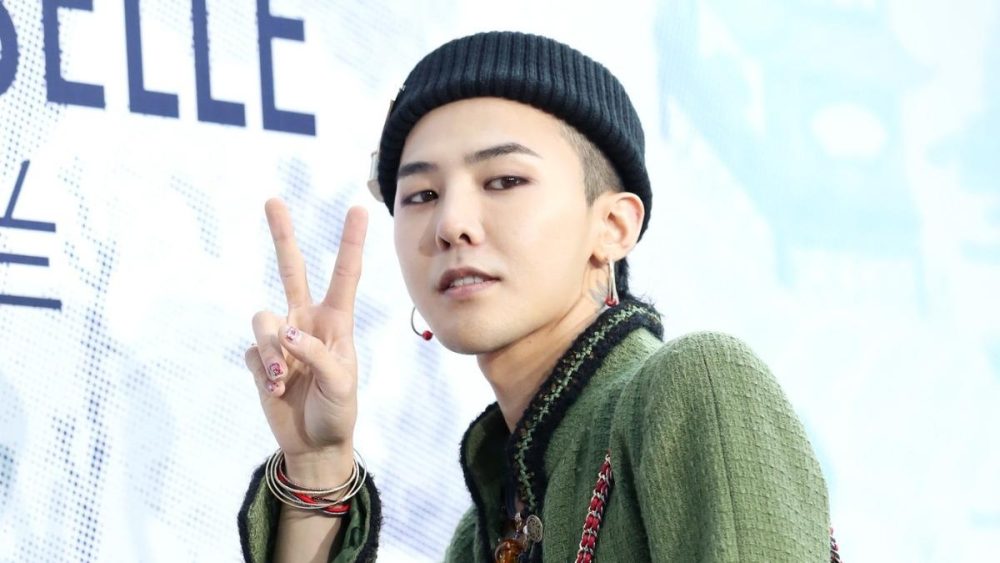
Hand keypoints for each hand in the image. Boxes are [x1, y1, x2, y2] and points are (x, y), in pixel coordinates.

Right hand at [245, 198, 367, 483]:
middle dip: (282, 235)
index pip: (345, 275)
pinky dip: (262, 370)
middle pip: (291, 270)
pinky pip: (253, 352)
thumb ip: (316, 354)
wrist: (314, 444)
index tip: (358, 207)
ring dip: (270, 348)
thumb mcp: (340, 384)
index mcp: (336, 322)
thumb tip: (286, 331)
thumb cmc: (338, 411)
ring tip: (281, 379)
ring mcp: (281, 339)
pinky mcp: (260, 359)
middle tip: (273, 200)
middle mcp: (307, 321)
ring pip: (263, 320)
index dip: (351, 242)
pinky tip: (275, 390)